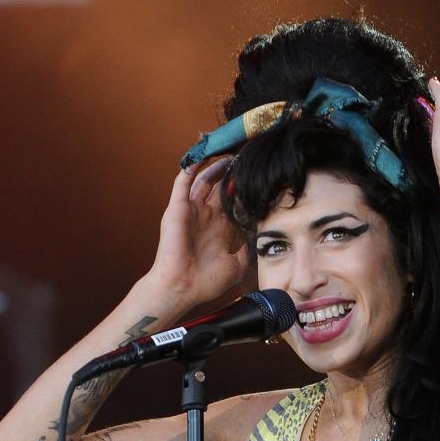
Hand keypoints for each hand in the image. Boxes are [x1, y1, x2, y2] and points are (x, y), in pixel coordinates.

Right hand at [148, 157, 248, 307]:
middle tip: (246, 157)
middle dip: (232, 171)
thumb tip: (262, 239)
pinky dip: (192, 166)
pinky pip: (183, 181)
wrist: (183, 288)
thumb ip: (248, 250)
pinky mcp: (178, 207)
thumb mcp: (237, 265)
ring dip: (216, 165)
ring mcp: (192, 209)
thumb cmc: (206, 281)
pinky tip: (204, 153)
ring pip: (203, 178)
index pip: (233, 200)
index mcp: (220, 227)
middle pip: (219, 185)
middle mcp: (206, 215)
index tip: (260, 175)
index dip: (245, 188)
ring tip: (230, 153)